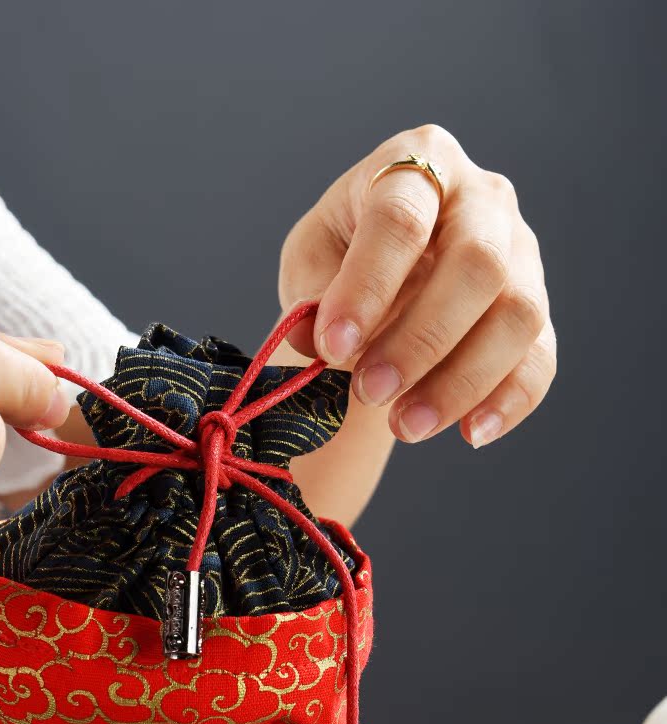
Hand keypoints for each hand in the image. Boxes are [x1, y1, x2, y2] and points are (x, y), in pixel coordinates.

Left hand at [279, 125, 555, 447]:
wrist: (383, 279)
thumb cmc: (342, 257)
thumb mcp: (310, 262)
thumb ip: (310, 295)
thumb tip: (314, 338)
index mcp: (417, 162)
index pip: (401, 218)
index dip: (367, 285)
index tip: (332, 346)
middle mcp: (482, 198)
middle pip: (478, 264)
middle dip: (421, 339)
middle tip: (369, 393)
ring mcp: (521, 253)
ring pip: (518, 315)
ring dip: (461, 380)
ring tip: (405, 427)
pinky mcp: (537, 310)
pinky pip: (540, 358)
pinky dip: (509, 401)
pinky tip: (469, 434)